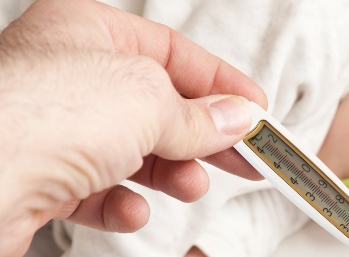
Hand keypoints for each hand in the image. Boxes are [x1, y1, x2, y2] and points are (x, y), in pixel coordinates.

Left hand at [0, 0, 266, 255]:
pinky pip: (97, 190)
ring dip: (169, 173)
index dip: (221, 84)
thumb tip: (238, 118)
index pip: (173, 52)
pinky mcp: (40, 179)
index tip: (256, 111)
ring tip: (191, 185)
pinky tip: (130, 211)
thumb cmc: (38, 115)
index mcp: (87, 30)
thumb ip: (199, 114)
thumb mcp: (147, 100)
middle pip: (157, 106)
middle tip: (245, 157)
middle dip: (203, 136)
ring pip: (131, 151)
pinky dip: (122, 204)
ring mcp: (52, 129)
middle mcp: (66, 75)